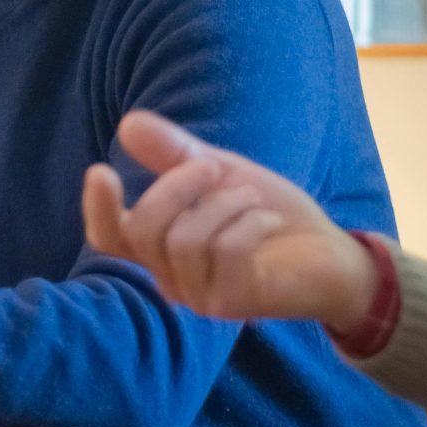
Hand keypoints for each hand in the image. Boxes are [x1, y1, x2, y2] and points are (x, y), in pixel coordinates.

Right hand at [82, 111, 377, 329]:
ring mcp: (200, 294)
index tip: (100, 170)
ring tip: (250, 198)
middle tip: (213, 168)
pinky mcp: (233, 302)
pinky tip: (267, 221)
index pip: (110, 237)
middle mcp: (171, 276)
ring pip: (183, 241)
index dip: (98, 208)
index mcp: (161, 246)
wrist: (328, 253)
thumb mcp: (220, 173)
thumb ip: (175, 153)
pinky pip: (225, 252)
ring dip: (222, 204)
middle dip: (177, 185)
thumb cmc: (267, 214)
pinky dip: (249, 222)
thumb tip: (128, 123)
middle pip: (144, 231)